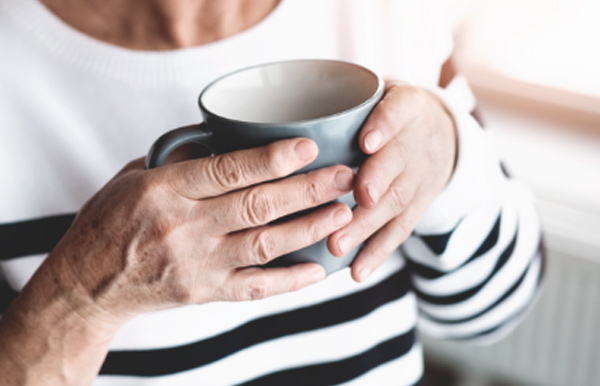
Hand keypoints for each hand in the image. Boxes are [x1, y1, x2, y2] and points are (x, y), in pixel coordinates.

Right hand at [49, 138, 353, 325]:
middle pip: (258, 205)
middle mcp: (183, 227)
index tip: (310, 147)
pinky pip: (255, 288)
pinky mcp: (204, 292)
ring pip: (264, 245)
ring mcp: (196, 264)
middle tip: (345, 176)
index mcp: (165, 190)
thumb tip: (225, 140)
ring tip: (343, 213)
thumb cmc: (111, 221)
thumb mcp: (134, 177)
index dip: (274, 158)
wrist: (87, 283)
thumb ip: (181, 161)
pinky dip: (289, 281)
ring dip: (309, 229)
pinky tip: (318, 269)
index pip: (228, 170)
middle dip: (308, 190)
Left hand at [328, 79, 456, 281]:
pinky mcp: (417, 205)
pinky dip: (378, 252)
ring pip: (396, 202)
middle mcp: (417, 142)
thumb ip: (343, 99)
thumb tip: (271, 111)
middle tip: (356, 199)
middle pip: (399, 162)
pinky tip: (358, 270)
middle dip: (376, 182)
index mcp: (406, 105)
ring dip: (368, 226)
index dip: (386, 125)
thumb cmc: (389, 112)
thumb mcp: (379, 90)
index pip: (400, 110)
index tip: (367, 141)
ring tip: (338, 244)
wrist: (441, 133)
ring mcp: (421, 176)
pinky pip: (400, 231)